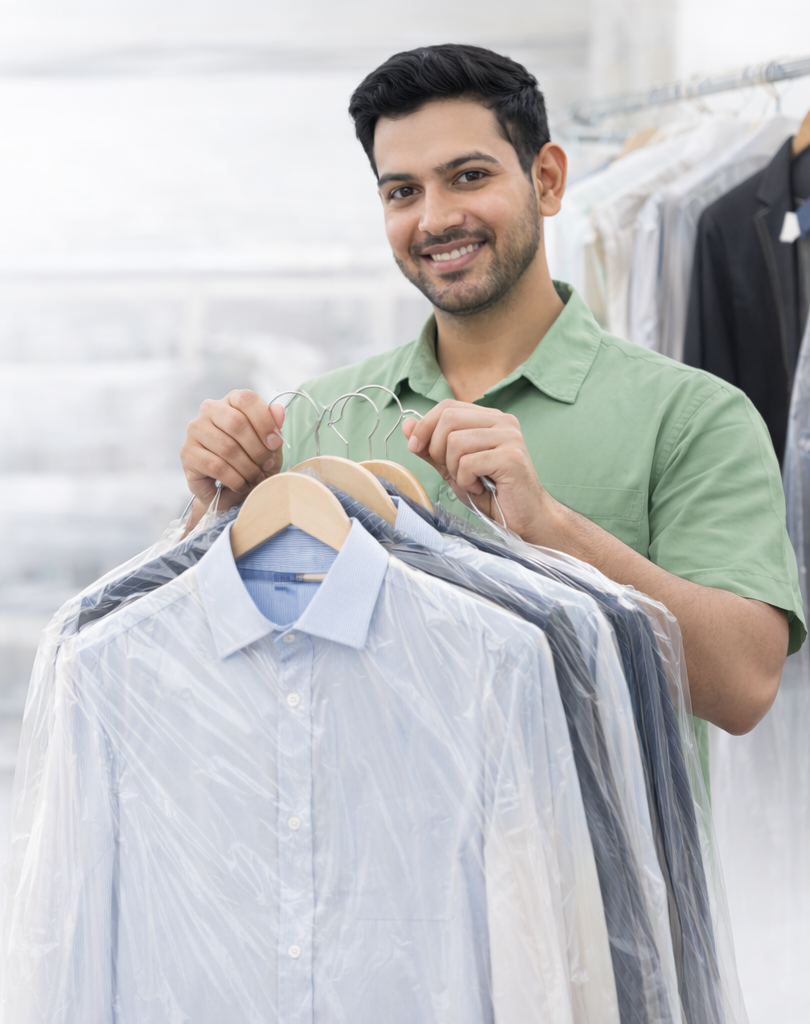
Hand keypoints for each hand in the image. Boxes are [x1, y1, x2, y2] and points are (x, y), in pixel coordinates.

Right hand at [181, 390, 285, 510]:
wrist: (229, 490)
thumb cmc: (250, 460)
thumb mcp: (269, 444)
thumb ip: (274, 425)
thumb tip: (279, 410)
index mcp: (231, 400)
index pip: (246, 399)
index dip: (264, 421)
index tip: (275, 444)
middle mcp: (209, 410)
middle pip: (236, 423)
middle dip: (258, 449)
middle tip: (267, 466)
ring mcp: (195, 430)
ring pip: (227, 447)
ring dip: (248, 468)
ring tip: (256, 478)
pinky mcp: (187, 453)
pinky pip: (216, 466)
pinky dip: (235, 479)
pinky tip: (241, 485)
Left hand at [403, 400, 559, 542]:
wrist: (524, 518)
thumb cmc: (492, 494)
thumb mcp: (453, 468)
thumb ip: (432, 447)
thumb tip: (407, 425)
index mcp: (489, 418)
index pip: (448, 406)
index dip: (425, 425)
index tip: (416, 447)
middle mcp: (502, 421)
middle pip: (448, 418)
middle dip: (437, 449)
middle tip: (453, 471)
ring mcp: (509, 437)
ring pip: (456, 441)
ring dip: (454, 469)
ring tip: (471, 481)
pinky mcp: (511, 457)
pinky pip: (469, 463)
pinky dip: (467, 481)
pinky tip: (480, 488)